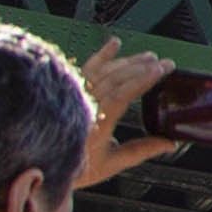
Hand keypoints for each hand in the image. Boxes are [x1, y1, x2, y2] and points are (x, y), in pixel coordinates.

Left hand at [79, 39, 177, 188]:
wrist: (42, 164)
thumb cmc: (75, 167)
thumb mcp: (110, 164)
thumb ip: (140, 151)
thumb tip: (169, 143)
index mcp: (95, 125)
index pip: (121, 95)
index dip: (142, 80)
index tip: (161, 69)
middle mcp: (83, 105)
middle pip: (115, 79)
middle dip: (142, 68)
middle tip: (164, 62)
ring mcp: (75, 95)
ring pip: (104, 71)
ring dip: (128, 61)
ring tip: (149, 56)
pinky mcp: (69, 89)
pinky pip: (87, 68)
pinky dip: (101, 55)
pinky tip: (114, 44)